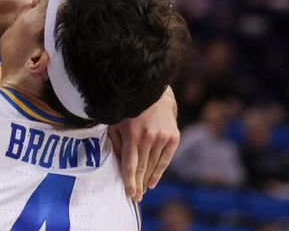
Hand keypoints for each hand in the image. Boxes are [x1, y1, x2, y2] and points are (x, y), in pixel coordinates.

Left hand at [108, 85, 178, 202]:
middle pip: (142, 168)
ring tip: (142, 191)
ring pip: (153, 165)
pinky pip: (165, 159)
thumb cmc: (128, 106)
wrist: (152, 89)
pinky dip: (159, 172)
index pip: (130, 165)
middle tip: (136, 198)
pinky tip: (153, 181)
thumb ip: (117, 142)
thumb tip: (119, 163)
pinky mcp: (173, 136)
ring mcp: (162, 137)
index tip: (130, 195)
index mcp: (132, 134)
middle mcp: (149, 137)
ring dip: (147, 180)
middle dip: (138, 185)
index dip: (130, 182)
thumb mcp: (115, 121)